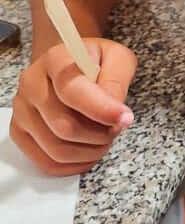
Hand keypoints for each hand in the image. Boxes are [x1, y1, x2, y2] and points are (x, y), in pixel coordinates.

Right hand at [10, 38, 136, 176]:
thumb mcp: (116, 58)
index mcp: (55, 59)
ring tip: (105, 139)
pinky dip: (73, 165)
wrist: (69, 64)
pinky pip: (46, 162)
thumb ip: (116, 82)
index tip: (125, 118)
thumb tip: (114, 112)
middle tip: (117, 128)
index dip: (101, 110)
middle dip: (100, 134)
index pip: (73, 91)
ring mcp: (22, 110)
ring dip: (89, 152)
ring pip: (56, 149)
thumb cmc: (94, 61)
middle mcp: (32, 84)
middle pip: (65, 126)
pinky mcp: (19, 131)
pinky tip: (89, 153)